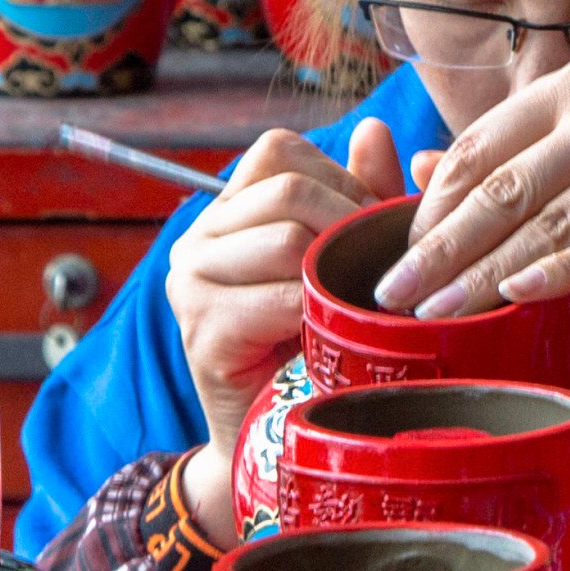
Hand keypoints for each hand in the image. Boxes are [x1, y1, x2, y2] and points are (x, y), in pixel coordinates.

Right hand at [168, 120, 404, 543]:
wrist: (277, 440)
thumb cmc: (319, 344)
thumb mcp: (344, 260)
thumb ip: (360, 196)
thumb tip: (374, 130)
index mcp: (229, 212)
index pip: (280, 151)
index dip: (340, 179)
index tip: (374, 227)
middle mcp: (198, 239)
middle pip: (286, 188)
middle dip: (348, 221)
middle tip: (379, 270)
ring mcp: (190, 284)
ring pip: (283, 237)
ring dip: (338, 270)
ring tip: (360, 303)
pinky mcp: (202, 331)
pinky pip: (280, 298)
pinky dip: (322, 314)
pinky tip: (336, 334)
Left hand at [377, 63, 569, 348]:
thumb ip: (514, 158)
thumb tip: (417, 173)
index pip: (483, 144)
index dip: (435, 202)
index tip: (401, 250)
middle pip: (505, 188)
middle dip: (441, 245)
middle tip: (392, 291)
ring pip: (547, 224)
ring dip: (485, 276)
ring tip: (437, 314)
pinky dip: (557, 276)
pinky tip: (516, 301)